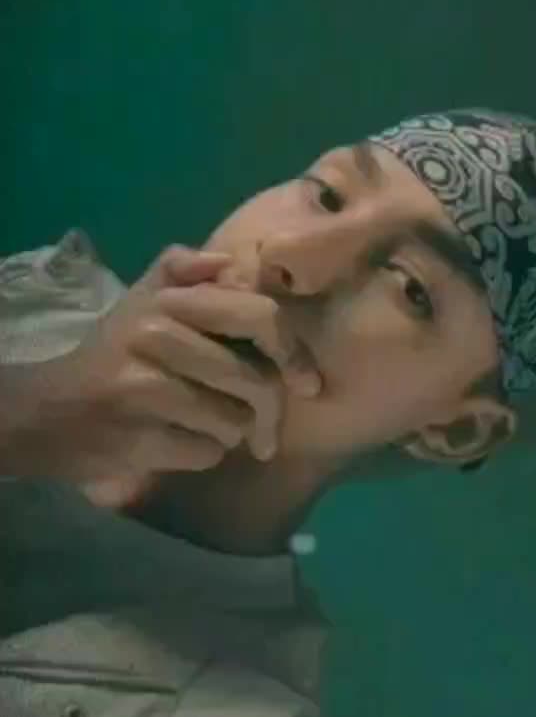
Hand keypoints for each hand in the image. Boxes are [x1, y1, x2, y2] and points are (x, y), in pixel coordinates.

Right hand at [10, 244, 321, 507]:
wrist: (48, 413)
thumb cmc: (113, 355)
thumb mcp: (142, 300)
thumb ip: (183, 270)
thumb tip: (229, 262)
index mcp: (171, 300)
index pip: (261, 318)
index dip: (293, 354)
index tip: (307, 383)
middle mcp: (159, 334)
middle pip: (255, 380)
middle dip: (269, 411)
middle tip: (266, 431)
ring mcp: (148, 387)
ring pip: (235, 421)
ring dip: (230, 433)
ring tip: (204, 426)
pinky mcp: (140, 436)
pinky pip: (207, 452)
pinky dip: (202, 454)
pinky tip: (177, 442)